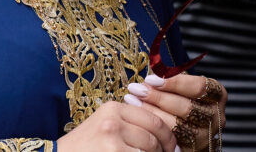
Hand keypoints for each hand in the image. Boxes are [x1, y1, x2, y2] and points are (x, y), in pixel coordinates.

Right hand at [55, 100, 176, 151]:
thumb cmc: (84, 147)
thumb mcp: (104, 126)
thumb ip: (128, 123)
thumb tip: (162, 134)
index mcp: (113, 108)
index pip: (152, 119)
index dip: (167, 135)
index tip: (171, 147)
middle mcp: (113, 120)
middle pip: (154, 135)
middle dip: (165, 150)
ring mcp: (112, 139)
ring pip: (150, 150)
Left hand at [122, 74, 226, 150]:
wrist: (187, 127)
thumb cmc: (181, 96)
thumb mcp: (182, 83)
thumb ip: (171, 76)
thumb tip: (152, 66)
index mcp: (217, 95)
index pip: (198, 86)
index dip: (173, 82)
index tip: (150, 78)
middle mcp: (216, 117)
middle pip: (186, 107)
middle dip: (157, 97)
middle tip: (135, 89)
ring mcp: (205, 136)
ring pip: (177, 126)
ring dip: (151, 112)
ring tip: (132, 100)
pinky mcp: (191, 150)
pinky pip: (171, 140)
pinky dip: (152, 128)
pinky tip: (138, 117)